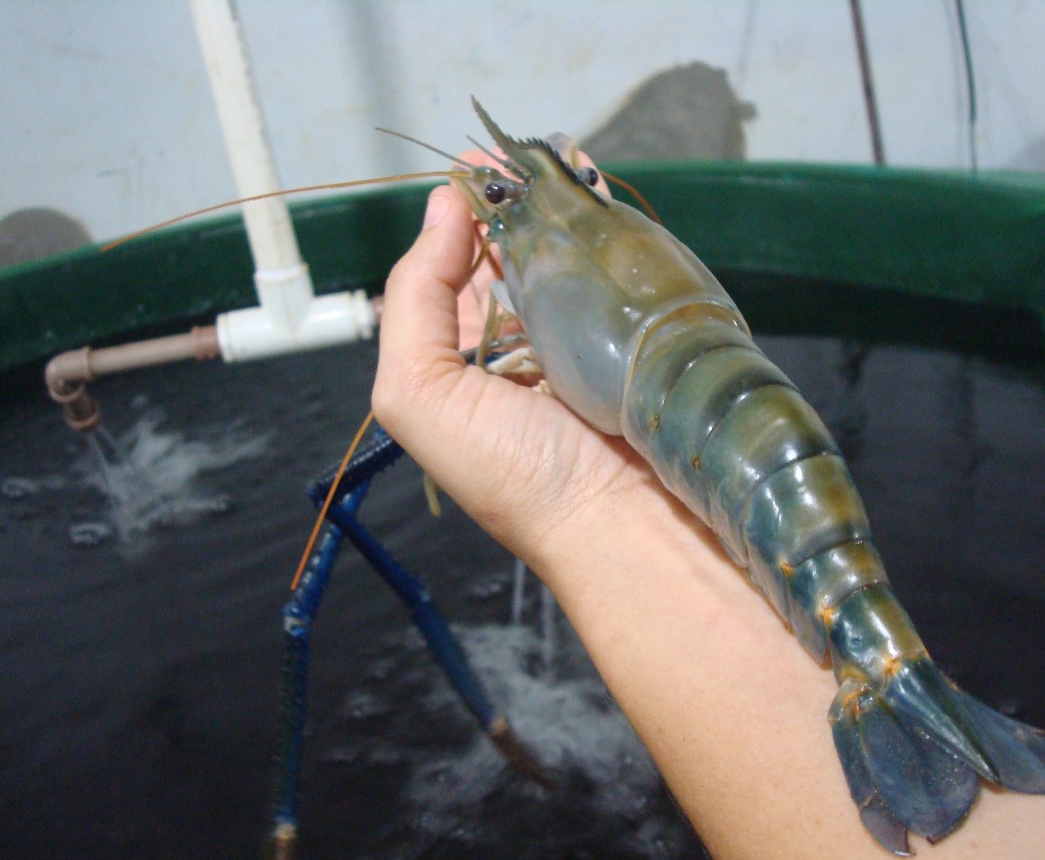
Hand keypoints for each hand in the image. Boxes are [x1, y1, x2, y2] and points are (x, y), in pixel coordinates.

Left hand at [372, 152, 671, 577]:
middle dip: (508, 199)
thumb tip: (443, 208)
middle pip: (505, 254)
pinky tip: (599, 191)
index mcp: (457, 363)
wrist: (622, 523)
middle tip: (519, 152)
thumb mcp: (417, 393)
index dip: (457, 216)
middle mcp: (515, 346)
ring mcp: (579, 337)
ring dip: (557, 203)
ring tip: (559, 156)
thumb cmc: (512, 470)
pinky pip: (611, 266)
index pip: (449, 270)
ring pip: (560, 252)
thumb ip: (412, 300)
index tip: (474, 168)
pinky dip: (604, 226)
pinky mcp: (632, 331)